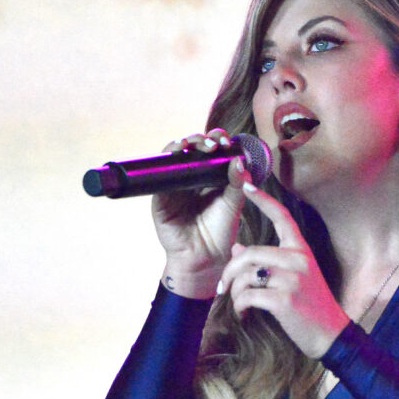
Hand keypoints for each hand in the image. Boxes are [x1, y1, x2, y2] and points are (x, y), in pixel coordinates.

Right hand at [153, 128, 250, 298]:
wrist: (204, 258)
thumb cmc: (220, 232)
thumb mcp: (233, 204)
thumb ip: (237, 182)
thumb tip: (239, 158)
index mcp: (211, 178)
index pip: (212, 151)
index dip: (218, 141)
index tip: (227, 142)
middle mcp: (191, 178)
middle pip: (193, 149)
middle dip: (202, 140)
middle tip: (213, 145)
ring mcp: (174, 185)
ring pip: (175, 155)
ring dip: (183, 143)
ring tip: (194, 144)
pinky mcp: (160, 195)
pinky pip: (159, 173)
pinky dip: (166, 158)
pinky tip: (175, 152)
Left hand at [218, 183, 350, 358]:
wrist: (330, 335)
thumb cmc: (309, 306)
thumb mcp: (292, 279)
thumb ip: (265, 262)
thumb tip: (236, 249)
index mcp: (301, 250)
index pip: (282, 217)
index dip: (264, 199)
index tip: (247, 185)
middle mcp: (298, 260)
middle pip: (249, 254)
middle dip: (229, 272)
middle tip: (223, 288)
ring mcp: (292, 279)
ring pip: (246, 276)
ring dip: (235, 294)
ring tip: (239, 306)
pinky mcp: (285, 300)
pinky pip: (248, 297)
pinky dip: (240, 307)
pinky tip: (245, 315)